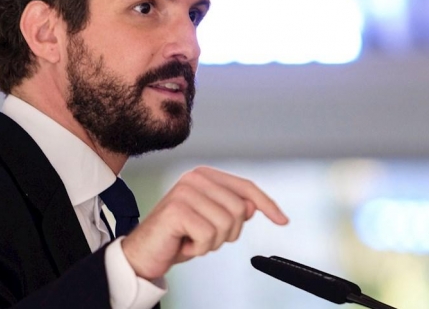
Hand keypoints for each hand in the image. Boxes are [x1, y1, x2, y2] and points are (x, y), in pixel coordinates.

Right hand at [120, 166, 287, 279]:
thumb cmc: (179, 236)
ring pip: (226, 224)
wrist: (145, 252)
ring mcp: (185, 191)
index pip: (245, 187)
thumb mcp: (213, 223)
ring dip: (213, 242)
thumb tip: (251, 207)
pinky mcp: (177, 209)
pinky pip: (209, 236)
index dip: (267, 204)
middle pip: (239, 209)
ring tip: (193, 239)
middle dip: (228, 233)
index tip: (283, 220)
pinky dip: (200, 248)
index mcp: (205, 175)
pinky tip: (184, 244)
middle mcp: (195, 178)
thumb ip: (233, 210)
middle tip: (205, 237)